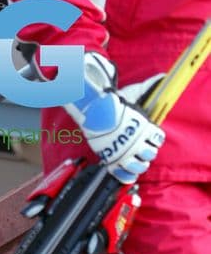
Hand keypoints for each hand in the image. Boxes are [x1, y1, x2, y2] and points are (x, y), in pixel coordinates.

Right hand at [66, 52, 165, 183]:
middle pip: (150, 154)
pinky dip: (127, 175)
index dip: (155, 138)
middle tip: (142, 148)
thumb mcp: (133, 92)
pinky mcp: (111, 159)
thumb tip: (161, 78)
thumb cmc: (113, 102)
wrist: (91, 110)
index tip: (150, 135)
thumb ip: (148, 88)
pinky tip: (129, 174)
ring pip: (139, 166)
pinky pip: (122, 173)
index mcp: (144, 127)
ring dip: (140, 165)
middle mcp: (135, 142)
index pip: (158, 138)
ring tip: (136, 160)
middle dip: (148, 152)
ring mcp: (123, 152)